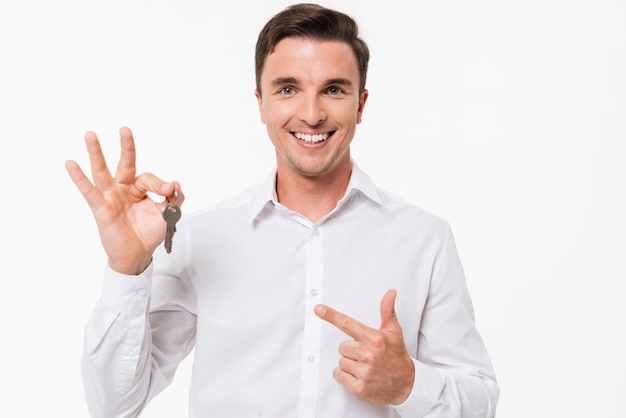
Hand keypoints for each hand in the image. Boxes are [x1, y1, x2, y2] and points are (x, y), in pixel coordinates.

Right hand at [65, 127, 183, 274]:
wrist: (138, 254)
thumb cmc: (149, 233)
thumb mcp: (167, 215)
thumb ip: (174, 199)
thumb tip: (176, 184)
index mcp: (139, 189)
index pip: (149, 178)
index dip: (161, 184)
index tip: (170, 190)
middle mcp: (124, 189)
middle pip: (125, 164)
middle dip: (126, 147)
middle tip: (125, 129)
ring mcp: (111, 197)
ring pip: (102, 171)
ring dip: (96, 153)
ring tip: (90, 135)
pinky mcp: (101, 208)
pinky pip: (89, 191)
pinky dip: (79, 178)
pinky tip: (70, 164)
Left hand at [314, 289, 414, 404]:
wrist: (406, 385)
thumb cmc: (397, 356)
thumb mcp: (394, 332)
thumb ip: (387, 311)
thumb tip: (390, 292)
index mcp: (375, 338)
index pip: (348, 324)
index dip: (331, 315)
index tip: (319, 309)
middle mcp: (368, 354)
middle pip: (342, 347)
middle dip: (351, 350)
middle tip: (366, 355)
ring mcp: (363, 372)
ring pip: (340, 362)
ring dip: (349, 364)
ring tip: (365, 366)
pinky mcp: (359, 387)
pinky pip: (339, 376)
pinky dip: (345, 377)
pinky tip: (359, 377)